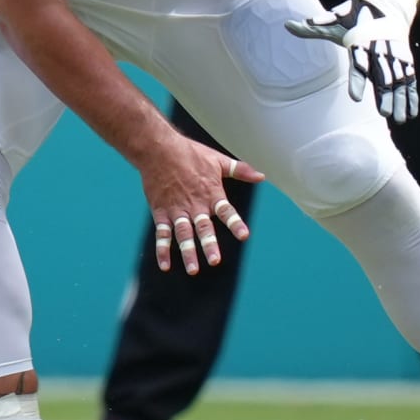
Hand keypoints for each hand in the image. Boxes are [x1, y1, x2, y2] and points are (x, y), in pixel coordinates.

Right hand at [139, 137, 264, 274]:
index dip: (235, 223)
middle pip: (203, 228)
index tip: (244, 235)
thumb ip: (240, 170)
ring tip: (194, 269)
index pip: (226, 211)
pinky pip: (162, 234)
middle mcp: (195, 205)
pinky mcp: (161, 212)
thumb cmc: (190, 153)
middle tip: (214, 260)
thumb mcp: (218, 160)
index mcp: (211, 193)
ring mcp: (177, 210)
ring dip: (188, 252)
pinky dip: (162, 249)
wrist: (159, 149)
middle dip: (209, 244)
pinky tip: (165, 265)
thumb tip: (261, 176)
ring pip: (183, 234)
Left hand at [286, 0, 418, 123]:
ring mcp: (396, 55)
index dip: (358, 80)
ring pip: (400, 80)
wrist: (387, 3)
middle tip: (383, 114)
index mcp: (362, 41)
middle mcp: (381, 49)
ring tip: (400, 120)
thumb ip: (315, 26)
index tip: (355, 98)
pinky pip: (410, 79)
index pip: (359, 62)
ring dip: (400, 99)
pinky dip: (412, 95)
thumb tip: (287, 25)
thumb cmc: (354, 16)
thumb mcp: (336, 18)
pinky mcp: (406, 60)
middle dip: (385, 95)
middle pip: (383, 75)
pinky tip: (412, 113)